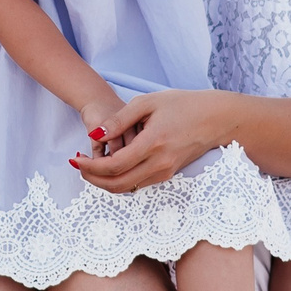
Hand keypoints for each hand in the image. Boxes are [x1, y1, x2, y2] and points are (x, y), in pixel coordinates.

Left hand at [71, 89, 228, 193]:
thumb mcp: (148, 102)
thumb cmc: (183, 105)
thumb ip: (119, 119)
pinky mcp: (168, 174)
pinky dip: (120, 179)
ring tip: (90, 165)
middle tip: (77, 165)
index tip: (74, 158)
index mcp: (153, 143)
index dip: (89, 166)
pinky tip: (111, 165)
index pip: (113, 166)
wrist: (216, 119)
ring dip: (104, 181)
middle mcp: (159, 163)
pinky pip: (138, 184)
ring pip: (127, 188)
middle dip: (92, 178)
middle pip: (117, 184)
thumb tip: (94, 135)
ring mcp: (165, 172)